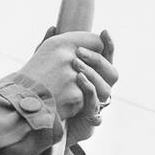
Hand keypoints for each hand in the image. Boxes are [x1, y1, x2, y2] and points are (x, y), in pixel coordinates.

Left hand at [21, 28, 117, 142]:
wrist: (43, 126)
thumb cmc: (46, 96)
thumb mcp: (44, 69)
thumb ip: (48, 49)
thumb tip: (52, 28)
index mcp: (92, 78)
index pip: (106, 59)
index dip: (108, 46)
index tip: (103, 31)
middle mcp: (99, 91)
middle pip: (111, 73)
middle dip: (97, 60)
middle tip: (79, 52)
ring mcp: (97, 106)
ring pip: (106, 89)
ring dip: (92, 76)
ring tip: (76, 68)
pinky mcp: (90, 120)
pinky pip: (95, 106)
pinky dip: (89, 92)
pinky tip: (79, 81)